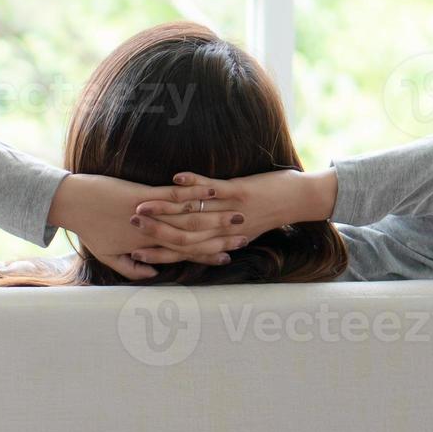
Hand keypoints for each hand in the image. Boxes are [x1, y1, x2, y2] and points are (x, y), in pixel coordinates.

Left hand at [49, 174, 229, 278]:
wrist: (71, 205)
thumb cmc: (87, 228)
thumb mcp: (108, 255)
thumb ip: (132, 268)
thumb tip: (152, 275)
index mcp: (146, 248)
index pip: (184, 255)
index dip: (208, 256)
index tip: (228, 256)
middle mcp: (152, 235)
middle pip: (195, 239)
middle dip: (222, 237)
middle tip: (246, 235)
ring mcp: (150, 216)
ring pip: (189, 219)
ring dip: (217, 217)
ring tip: (240, 215)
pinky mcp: (144, 197)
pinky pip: (174, 197)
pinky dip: (195, 194)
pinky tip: (214, 192)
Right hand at [126, 169, 336, 267]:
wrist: (302, 200)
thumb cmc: (271, 213)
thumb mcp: (243, 232)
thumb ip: (220, 237)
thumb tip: (199, 240)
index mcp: (222, 241)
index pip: (185, 251)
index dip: (159, 253)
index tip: (135, 252)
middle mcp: (224, 230)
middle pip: (183, 235)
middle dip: (154, 230)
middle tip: (130, 226)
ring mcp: (231, 211)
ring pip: (193, 214)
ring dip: (165, 209)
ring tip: (142, 205)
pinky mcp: (241, 191)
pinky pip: (213, 189)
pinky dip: (194, 184)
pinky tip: (176, 178)